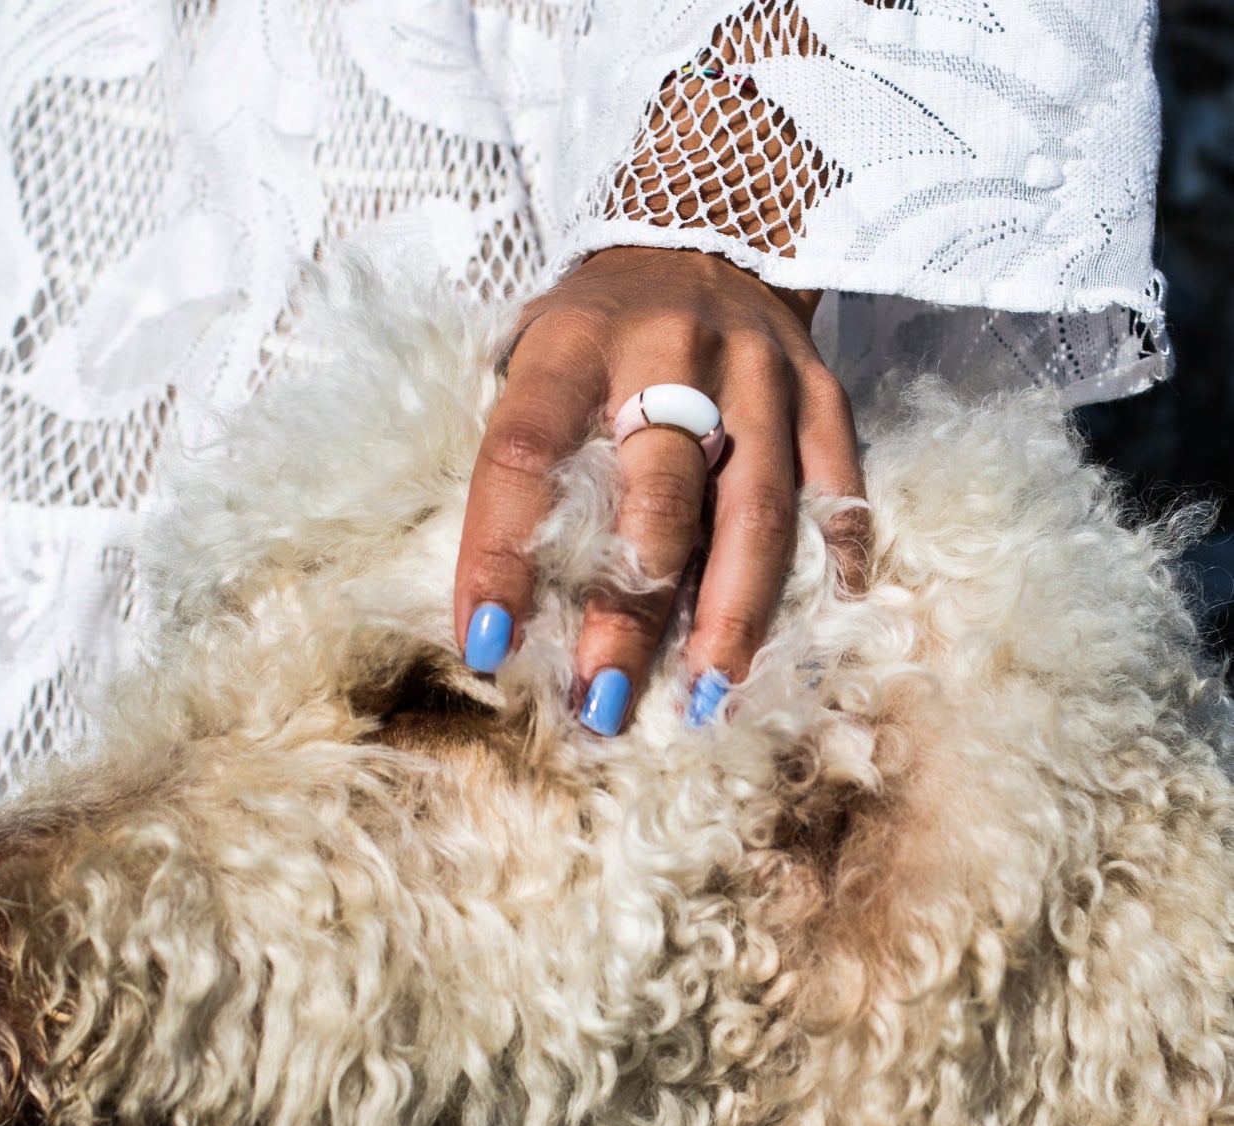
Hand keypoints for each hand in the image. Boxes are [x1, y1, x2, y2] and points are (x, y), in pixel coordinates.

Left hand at [454, 246, 865, 733]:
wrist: (700, 228)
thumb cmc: (596, 328)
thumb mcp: (531, 356)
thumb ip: (521, 458)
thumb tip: (496, 605)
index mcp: (572, 343)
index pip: (524, 453)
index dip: (500, 554)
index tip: (486, 645)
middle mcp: (667, 351)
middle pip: (654, 497)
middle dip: (627, 612)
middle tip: (603, 700)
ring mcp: (756, 370)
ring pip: (754, 505)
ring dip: (731, 612)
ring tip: (709, 694)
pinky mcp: (820, 386)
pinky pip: (837, 478)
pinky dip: (837, 550)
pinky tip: (828, 618)